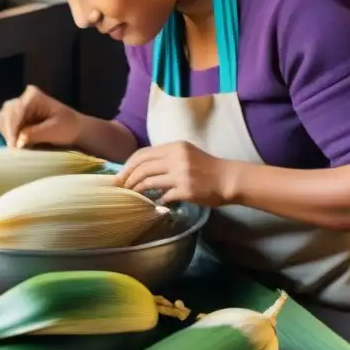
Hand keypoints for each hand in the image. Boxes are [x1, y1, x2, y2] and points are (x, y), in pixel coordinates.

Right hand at [0, 86, 82, 148]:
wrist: (76, 130)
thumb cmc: (69, 127)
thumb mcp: (54, 130)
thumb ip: (35, 134)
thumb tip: (18, 141)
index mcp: (32, 96)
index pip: (15, 111)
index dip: (12, 129)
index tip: (13, 147)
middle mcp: (22, 99)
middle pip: (5, 115)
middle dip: (9, 133)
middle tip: (14, 151)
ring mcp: (18, 108)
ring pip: (3, 122)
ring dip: (8, 136)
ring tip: (18, 150)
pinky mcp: (17, 119)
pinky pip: (6, 128)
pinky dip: (10, 138)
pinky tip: (18, 146)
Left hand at [115, 141, 235, 205]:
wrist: (228, 179)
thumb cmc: (206, 167)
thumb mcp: (185, 154)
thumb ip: (165, 157)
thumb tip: (140, 168)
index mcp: (175, 147)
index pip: (143, 154)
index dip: (128, 165)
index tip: (121, 175)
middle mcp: (177, 158)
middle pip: (143, 167)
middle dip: (128, 178)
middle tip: (122, 187)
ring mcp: (181, 174)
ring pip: (149, 181)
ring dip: (137, 189)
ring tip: (133, 194)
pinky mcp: (186, 190)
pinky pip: (164, 196)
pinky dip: (156, 199)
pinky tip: (154, 202)